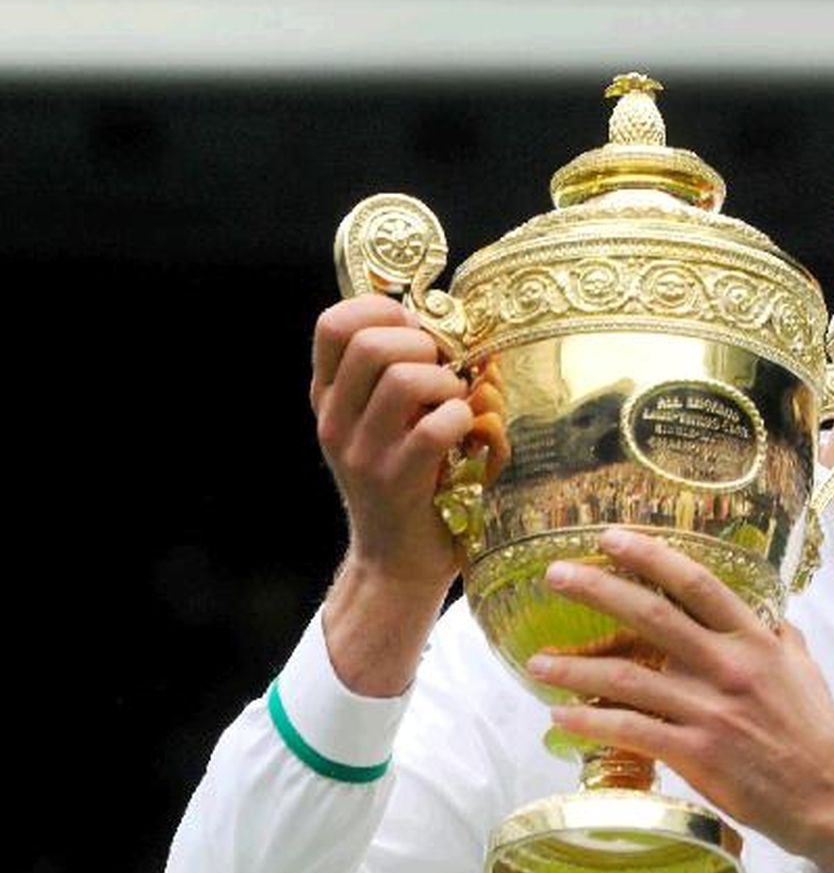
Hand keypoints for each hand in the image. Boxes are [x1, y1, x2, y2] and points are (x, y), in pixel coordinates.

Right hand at [310, 295, 472, 693]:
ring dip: (444, 383)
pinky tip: (465, 434)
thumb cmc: (406, 480)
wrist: (396, 561)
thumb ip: (395, 374)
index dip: (382, 311)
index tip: (416, 332)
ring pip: (401, 380)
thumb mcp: (384, 422)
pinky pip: (433, 428)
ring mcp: (362, 453)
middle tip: (442, 371)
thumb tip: (439, 323)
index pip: (332, 324)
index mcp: (328, 397)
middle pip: (369, 344)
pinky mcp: (397, 483)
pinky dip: (461, 420)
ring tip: (454, 404)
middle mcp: (335, 420)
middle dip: (421, 344)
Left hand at [528, 528, 833, 872]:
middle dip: (598, 590)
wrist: (829, 797)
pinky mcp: (695, 753)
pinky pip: (631, 731)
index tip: (612, 538)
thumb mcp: (803, 668)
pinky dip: (591, 722)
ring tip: (537, 663)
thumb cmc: (815, 732)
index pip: (697, 583)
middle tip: (555, 575)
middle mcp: (727, 667)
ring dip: (575, 669)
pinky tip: (562, 717)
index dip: (651, 556)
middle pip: (652, 616)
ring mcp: (709, 711)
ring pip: (628, 679)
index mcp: (754, 640)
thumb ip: (775, 636)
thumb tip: (760, 613)